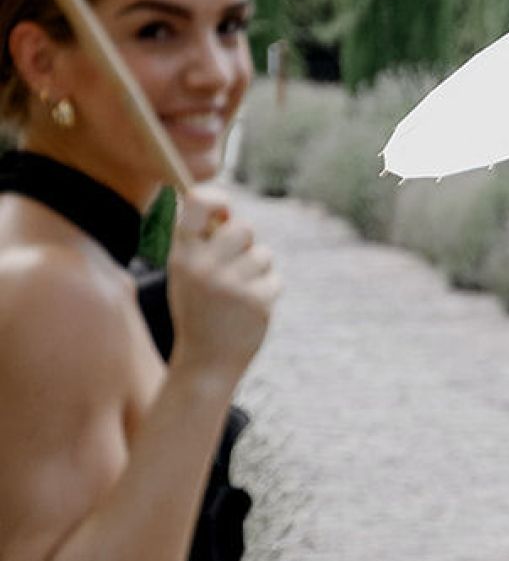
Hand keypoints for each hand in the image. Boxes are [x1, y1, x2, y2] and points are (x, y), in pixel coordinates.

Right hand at [166, 197, 279, 386]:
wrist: (205, 363)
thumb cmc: (198, 311)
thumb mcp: (186, 274)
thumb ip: (202, 242)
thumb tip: (228, 209)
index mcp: (182, 255)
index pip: (197, 203)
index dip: (216, 197)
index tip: (224, 207)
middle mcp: (204, 266)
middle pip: (243, 227)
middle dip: (246, 243)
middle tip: (235, 265)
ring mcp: (231, 284)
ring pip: (263, 254)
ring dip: (258, 270)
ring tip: (240, 293)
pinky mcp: (256, 301)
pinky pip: (275, 279)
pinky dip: (268, 291)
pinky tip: (250, 309)